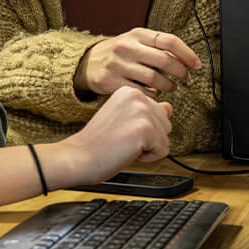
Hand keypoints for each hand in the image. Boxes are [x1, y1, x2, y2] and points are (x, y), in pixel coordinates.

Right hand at [57, 86, 171, 184]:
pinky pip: (163, 151)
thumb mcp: (125, 119)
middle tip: (122, 137)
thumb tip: (169, 107)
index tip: (120, 129)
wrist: (80, 156)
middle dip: (149, 138)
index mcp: (129, 91)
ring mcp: (141, 111)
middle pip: (166, 125)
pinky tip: (127, 150)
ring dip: (148, 148)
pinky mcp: (145, 129)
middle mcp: (136, 96)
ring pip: (165, 138)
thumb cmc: (98, 141)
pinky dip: (148, 157)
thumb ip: (148, 112)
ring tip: (124, 143)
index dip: (142, 129)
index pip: (159, 114)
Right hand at [74, 28, 200, 96]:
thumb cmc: (119, 54)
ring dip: (169, 86)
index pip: (169, 41)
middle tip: (185, 78)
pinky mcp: (110, 81)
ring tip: (170, 86)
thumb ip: (159, 48)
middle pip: (165, 60)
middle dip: (181, 73)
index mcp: (136, 34)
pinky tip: (153, 92)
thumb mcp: (136, 42)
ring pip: (154, 78)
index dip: (187, 54)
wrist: (87, 63)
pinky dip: (153, 94)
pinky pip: (141, 91)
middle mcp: (125, 47)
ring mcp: (116, 64)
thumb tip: (187, 60)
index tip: (196, 65)